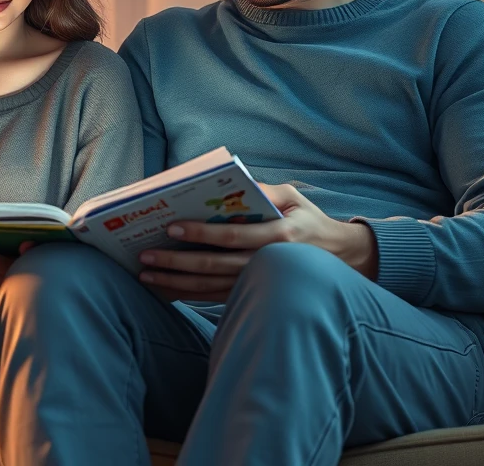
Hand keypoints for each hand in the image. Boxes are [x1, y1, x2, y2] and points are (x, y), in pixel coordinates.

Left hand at [137, 182, 376, 301]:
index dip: (200, 234)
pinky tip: (164, 289)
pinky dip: (187, 294)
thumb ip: (263, 191)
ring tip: (145, 275)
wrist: (339, 257)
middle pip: (214, 266)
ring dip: (175, 282)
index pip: (231, 236)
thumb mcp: (293, 197)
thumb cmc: (308, 220)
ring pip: (210, 286)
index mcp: (277, 235)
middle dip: (176, 262)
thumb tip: (227, 187)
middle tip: (145, 256)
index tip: (172, 228)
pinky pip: (214, 297)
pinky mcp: (251, 295)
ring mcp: (257, 283)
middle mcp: (266, 263)